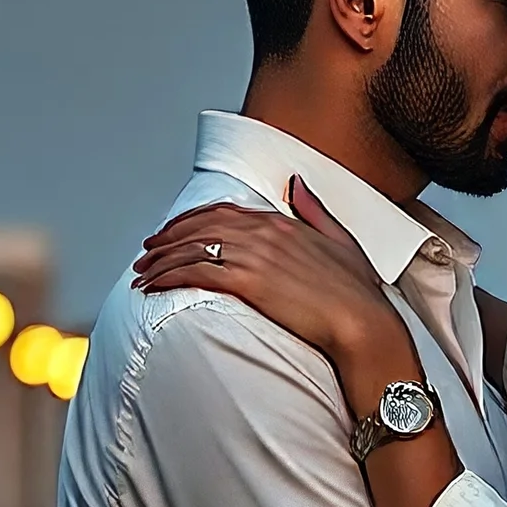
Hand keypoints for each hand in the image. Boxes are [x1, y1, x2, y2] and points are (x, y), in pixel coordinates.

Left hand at [133, 177, 415, 400]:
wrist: (363, 324)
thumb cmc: (357, 294)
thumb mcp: (340, 240)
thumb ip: (313, 209)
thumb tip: (295, 182)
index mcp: (281, 223)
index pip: (223, 212)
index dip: (192, 221)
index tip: (174, 233)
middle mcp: (264, 233)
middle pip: (200, 227)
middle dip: (168, 239)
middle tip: (147, 252)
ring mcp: (255, 255)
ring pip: (192, 248)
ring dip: (161, 260)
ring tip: (142, 273)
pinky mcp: (248, 281)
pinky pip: (196, 272)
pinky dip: (168, 276)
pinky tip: (153, 286)